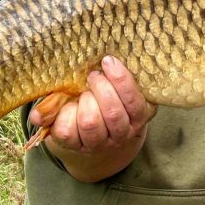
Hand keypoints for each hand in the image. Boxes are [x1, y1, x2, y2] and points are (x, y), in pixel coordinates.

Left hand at [30, 56, 156, 154]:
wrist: (96, 124)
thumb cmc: (110, 96)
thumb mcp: (120, 86)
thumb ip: (118, 75)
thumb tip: (108, 58)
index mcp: (138, 117)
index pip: (133, 101)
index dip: (121, 80)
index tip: (108, 61)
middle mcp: (122, 134)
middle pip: (112, 113)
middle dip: (100, 88)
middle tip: (94, 76)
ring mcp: (99, 143)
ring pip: (89, 122)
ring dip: (84, 101)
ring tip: (84, 93)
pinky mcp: (75, 145)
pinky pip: (67, 130)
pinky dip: (65, 112)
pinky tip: (71, 106)